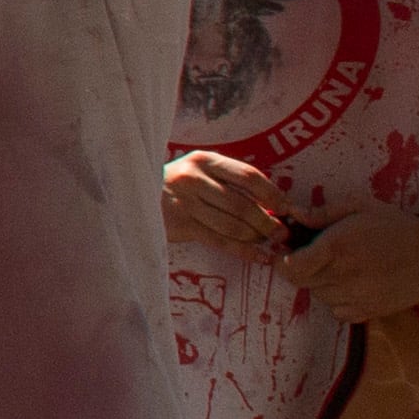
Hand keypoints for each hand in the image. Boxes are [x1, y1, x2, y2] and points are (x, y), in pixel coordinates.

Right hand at [163, 149, 294, 259]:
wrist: (130, 197)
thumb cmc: (172, 185)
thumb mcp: (196, 171)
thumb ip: (226, 180)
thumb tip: (271, 204)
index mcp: (203, 160)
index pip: (248, 176)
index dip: (273, 193)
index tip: (288, 207)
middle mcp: (193, 178)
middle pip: (242, 204)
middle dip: (268, 222)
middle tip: (283, 232)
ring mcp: (184, 202)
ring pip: (233, 225)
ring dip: (256, 237)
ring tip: (269, 243)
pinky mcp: (179, 225)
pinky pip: (220, 241)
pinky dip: (244, 251)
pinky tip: (259, 257)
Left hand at [285, 205, 418, 325]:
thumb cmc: (393, 225)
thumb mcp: (358, 207)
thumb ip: (322, 213)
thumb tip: (293, 216)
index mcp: (337, 248)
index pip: (291, 268)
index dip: (283, 261)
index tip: (288, 253)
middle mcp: (344, 276)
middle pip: (302, 283)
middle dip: (301, 269)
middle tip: (315, 257)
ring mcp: (357, 297)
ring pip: (319, 296)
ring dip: (321, 284)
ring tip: (340, 268)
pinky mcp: (370, 312)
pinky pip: (338, 312)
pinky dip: (338, 301)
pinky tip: (352, 285)